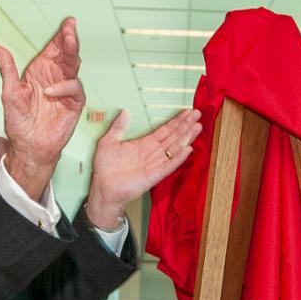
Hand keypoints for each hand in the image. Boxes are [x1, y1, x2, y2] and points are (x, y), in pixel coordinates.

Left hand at [0, 17, 83, 199]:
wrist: (28, 146)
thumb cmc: (19, 121)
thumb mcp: (9, 92)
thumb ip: (7, 68)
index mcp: (41, 71)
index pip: (54, 48)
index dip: (61, 35)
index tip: (67, 22)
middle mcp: (55, 77)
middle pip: (67, 54)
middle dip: (70, 39)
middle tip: (71, 28)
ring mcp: (65, 90)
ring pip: (74, 66)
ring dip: (73, 53)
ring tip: (70, 42)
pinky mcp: (73, 104)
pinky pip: (74, 89)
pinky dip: (65, 87)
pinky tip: (52, 89)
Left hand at [84, 108, 202, 229]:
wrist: (102, 187)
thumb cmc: (105, 168)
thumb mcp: (108, 141)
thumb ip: (118, 127)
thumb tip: (125, 112)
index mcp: (144, 144)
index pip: (164, 130)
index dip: (176, 121)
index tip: (187, 112)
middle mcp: (152, 153)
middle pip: (173, 137)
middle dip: (185, 125)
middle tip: (198, 114)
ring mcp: (155, 164)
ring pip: (174, 148)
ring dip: (186, 138)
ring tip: (197, 127)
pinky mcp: (154, 175)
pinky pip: (169, 165)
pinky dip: (178, 158)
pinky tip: (188, 149)